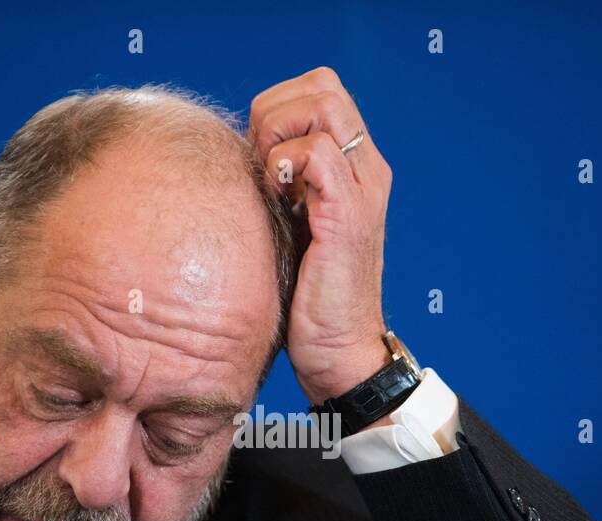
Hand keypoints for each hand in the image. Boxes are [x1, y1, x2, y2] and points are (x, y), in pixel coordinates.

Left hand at [248, 67, 392, 405]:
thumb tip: (235, 159)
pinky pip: (320, 152)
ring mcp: (362, 189)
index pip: (319, 91)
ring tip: (272, 182)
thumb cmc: (307, 302)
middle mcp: (367, 170)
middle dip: (276, 111)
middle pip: (324, 85)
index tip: (260, 159)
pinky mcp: (349, 215)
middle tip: (262, 164)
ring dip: (280, 134)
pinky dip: (288, 165)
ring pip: (324, 104)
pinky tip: (279, 201)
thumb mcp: (290, 230)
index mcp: (354, 169)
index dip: (278, 109)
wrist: (339, 355)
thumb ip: (278, 189)